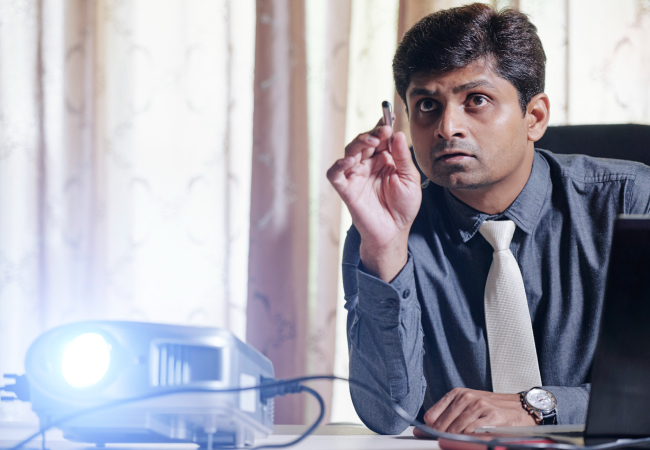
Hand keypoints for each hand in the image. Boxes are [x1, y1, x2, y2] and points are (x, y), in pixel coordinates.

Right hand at [326, 121, 421, 280]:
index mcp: (384, 159)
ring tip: (371, 141)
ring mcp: (355, 176)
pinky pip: (335, 174)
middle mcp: (368, 164)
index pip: (379, 138)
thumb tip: (398, 134)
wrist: (394, 232)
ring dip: (358, 143)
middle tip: (383, 131)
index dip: (382, 127)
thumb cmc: (403, 207)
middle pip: (363, 142)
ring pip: (349, 152)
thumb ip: (403, 158)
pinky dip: (338, 166)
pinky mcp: (346, 189)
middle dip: (372, 133)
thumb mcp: (410, 179)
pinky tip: (348, 161)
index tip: (390, 119)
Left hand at [413, 388, 537, 436]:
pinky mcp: (490, 416)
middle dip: (443, 438)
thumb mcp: (467, 405)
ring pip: (455, 430)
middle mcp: (466, 397)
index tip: (431, 438)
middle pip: (442, 426)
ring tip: (464, 441)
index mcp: (457, 394)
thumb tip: (423, 429)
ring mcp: (478, 405)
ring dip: (456, 440)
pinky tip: (475, 438)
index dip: (430, 430)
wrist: (520, 408)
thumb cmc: (492, 409)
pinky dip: (469, 440)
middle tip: (450, 442)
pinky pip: (471, 433)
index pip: (431, 416)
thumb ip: (447, 415)